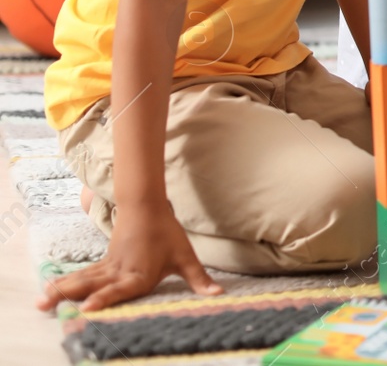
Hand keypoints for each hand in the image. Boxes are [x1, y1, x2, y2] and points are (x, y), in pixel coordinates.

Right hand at [36, 201, 220, 312]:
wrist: (148, 207)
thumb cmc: (167, 234)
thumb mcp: (186, 258)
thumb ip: (199, 279)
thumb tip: (218, 293)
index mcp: (140, 274)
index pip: (121, 289)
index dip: (105, 298)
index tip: (88, 307)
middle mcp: (120, 272)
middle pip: (92, 285)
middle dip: (70, 296)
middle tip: (47, 305)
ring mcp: (109, 267)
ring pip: (82, 280)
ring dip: (61, 290)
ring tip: (40, 301)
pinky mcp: (103, 264)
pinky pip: (82, 276)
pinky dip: (65, 283)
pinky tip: (49, 291)